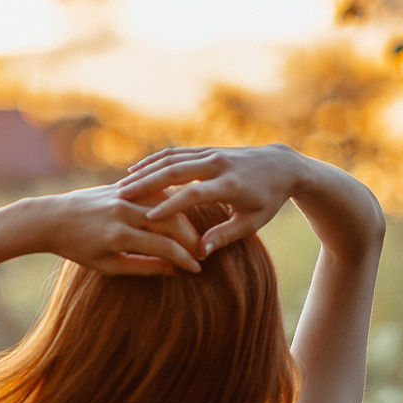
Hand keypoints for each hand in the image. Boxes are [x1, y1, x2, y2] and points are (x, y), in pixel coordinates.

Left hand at [31, 183, 205, 276]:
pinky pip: (153, 191)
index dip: (184, 259)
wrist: (52, 218)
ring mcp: (121, 196)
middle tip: (200, 251)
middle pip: (170, 221)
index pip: (164, 247)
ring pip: (165, 204)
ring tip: (190, 236)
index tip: (196, 268)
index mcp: (118, 236)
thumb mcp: (108, 265)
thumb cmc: (78, 248)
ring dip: (182, 220)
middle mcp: (122, 212)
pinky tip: (177, 215)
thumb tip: (174, 269)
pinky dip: (168, 203)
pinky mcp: (120, 186)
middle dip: (190, 238)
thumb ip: (143, 266)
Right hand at [116, 145, 305, 255]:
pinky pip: (175, 153)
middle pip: (176, 171)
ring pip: (172, 159)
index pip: (194, 194)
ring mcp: (211, 153)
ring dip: (145, 171)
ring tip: (122, 186)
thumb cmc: (268, 200)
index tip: (148, 218)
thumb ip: (224, 236)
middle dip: (147, 183)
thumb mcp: (252, 222)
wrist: (282, 165)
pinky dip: (154, 161)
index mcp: (231, 185)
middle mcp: (219, 164)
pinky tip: (136, 171)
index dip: (170, 206)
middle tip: (121, 197)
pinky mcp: (206, 149)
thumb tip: (199, 253)